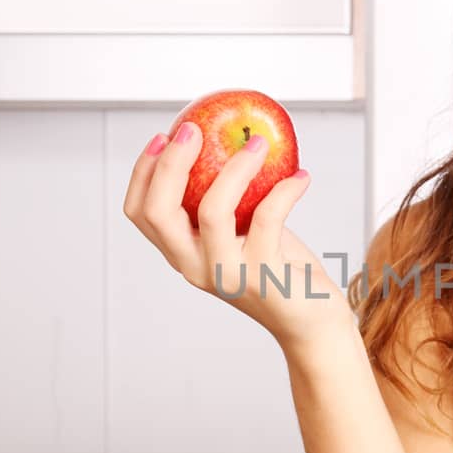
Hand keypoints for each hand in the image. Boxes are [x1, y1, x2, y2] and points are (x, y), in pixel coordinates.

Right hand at [122, 122, 352, 353]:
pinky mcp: (262, 275)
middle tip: (195, 129)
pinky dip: (285, 190)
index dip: (144, 172)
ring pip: (212, 211)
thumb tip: (228, 139)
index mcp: (184, 254)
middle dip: (171, 163)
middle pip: (159, 211)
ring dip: (235, 167)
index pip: (141, 213)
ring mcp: (226, 274)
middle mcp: (196, 267)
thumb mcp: (244, 232)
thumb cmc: (280, 270)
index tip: (164, 136)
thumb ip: (229, 200)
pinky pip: (268, 218)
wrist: (312, 323)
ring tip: (258, 143)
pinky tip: (301, 177)